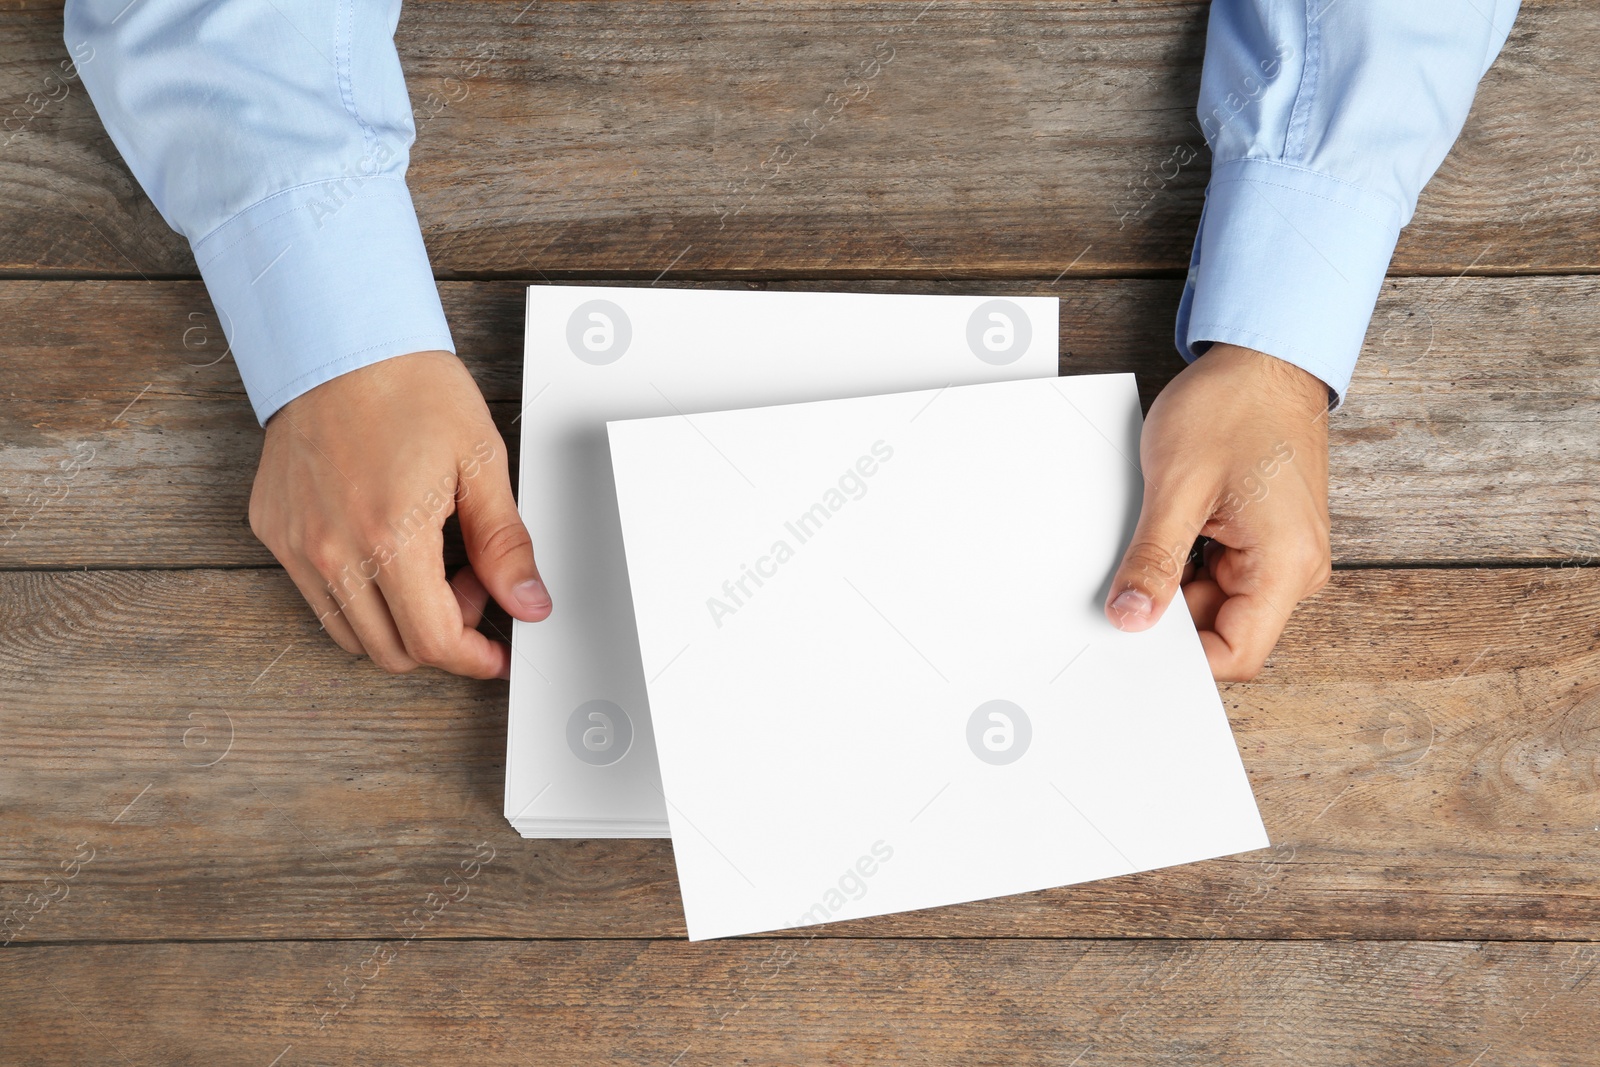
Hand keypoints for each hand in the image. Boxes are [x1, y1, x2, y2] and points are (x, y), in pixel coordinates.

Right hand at [250, 350, 551, 678]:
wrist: (340, 343)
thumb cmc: (411, 389)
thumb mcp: (481, 463)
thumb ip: (504, 545)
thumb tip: (528, 604)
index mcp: (390, 537)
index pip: (432, 642)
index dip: (472, 659)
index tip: (494, 652)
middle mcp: (333, 550)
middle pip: (390, 652)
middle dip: (440, 637)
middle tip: (466, 584)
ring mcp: (296, 544)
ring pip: (349, 634)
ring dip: (397, 621)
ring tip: (427, 564)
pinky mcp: (274, 531)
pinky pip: (317, 595)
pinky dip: (357, 593)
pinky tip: (384, 547)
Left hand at [1103, 343, 1331, 680]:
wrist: (1265, 359)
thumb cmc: (1233, 407)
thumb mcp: (1178, 486)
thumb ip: (1153, 560)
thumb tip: (1130, 618)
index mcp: (1285, 567)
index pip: (1236, 655)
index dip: (1181, 660)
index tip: (1132, 642)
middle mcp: (1295, 570)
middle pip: (1222, 630)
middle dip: (1169, 616)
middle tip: (1122, 588)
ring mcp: (1282, 555)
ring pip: (1214, 602)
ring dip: (1174, 583)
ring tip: (1150, 539)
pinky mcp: (1265, 539)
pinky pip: (1218, 573)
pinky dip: (1184, 562)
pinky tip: (1166, 532)